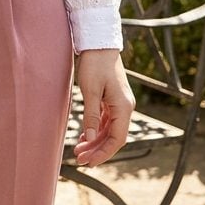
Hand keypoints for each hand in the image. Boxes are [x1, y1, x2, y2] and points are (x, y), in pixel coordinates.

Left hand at [73, 49, 134, 166]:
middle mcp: (125, 108)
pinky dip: (96, 129)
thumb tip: (90, 137)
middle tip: (80, 159)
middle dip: (97, 149)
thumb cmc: (94, 63)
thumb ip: (91, 115)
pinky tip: (85, 136)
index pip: (117, 139)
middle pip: (113, 136)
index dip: (104, 153)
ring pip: (109, 129)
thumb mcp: (90, 90)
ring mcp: (119, 103)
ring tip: (79, 150)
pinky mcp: (112, 99)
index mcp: (123, 107)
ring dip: (95, 141)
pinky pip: (106, 120)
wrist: (98, 42)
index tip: (89, 162)